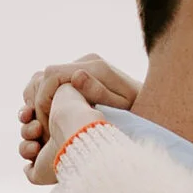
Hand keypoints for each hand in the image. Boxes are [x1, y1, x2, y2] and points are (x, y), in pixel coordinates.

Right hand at [18, 52, 137, 172]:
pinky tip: (51, 122)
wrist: (156, 106)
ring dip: (36, 103)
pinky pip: (51, 85)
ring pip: (42, 79)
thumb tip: (76, 75)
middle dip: (36, 103)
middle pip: (42, 76)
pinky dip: (44, 102)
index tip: (45, 126)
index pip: (50, 76)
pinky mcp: (82, 78)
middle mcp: (85, 63)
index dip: (42, 101)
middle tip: (41, 130)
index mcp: (93, 66)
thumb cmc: (141, 111)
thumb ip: (99, 91)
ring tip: (43, 127)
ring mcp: (82, 69)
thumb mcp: (123, 105)